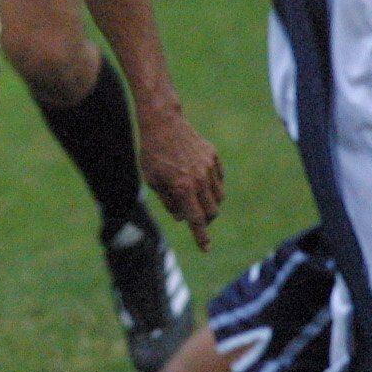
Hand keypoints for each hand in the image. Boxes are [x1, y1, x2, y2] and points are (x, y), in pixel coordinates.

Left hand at [137, 104, 223, 250]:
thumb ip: (169, 201)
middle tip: (193, 216)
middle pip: (211, 212)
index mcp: (182, 188)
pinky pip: (218, 180)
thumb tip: (183, 216)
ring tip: (193, 195)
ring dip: (209, 203)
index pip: (195, 220)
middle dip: (204, 219)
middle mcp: (199, 180)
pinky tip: (197, 179)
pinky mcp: (213, 157)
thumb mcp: (153, 181)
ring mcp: (208, 168)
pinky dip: (211, 186)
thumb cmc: (153, 153)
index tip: (206, 249)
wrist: (163, 122)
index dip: (201, 237)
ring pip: (218, 197)